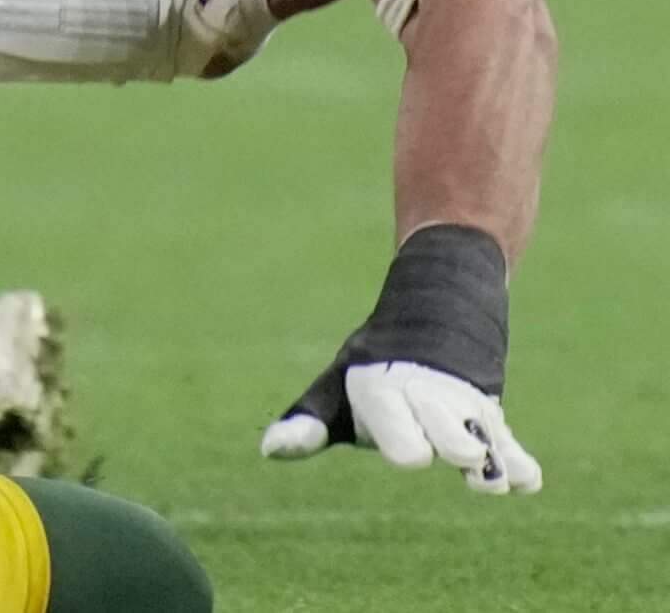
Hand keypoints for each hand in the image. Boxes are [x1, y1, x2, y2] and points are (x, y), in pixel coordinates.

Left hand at [262, 360, 541, 493]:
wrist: (431, 315)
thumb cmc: (371, 371)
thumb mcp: (333, 390)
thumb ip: (306, 424)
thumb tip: (268, 450)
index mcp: (384, 393)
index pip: (400, 430)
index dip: (407, 445)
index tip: (411, 455)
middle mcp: (429, 398)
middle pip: (451, 436)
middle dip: (456, 446)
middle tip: (463, 455)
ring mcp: (465, 406)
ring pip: (486, 438)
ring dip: (494, 461)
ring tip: (493, 477)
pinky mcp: (491, 415)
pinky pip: (510, 441)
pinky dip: (519, 461)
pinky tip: (527, 481)